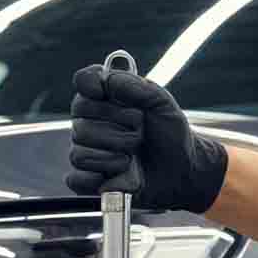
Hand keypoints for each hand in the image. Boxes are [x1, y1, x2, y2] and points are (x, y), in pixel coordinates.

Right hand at [66, 64, 228, 213]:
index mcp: (106, 97)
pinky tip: (117, 172)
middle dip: (117, 127)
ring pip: (79, 151)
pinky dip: (98, 177)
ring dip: (113, 155)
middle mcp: (91, 121)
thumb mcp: (161, 103)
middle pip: (80, 119)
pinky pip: (76, 178)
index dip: (89, 85)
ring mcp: (87, 150)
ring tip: (133, 156)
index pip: (84, 81)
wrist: (181, 169)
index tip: (102, 92)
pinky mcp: (88, 179)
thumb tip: (108, 78)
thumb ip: (136, 87)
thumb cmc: (169, 133)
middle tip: (140, 131)